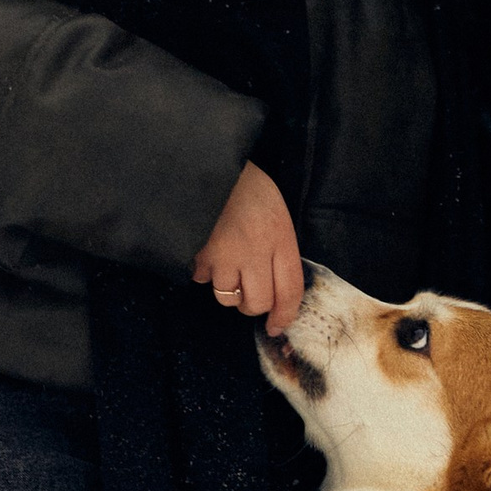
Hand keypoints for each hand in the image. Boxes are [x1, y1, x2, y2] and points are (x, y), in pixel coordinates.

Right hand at [192, 161, 303, 329]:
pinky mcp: (200, 253)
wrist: (211, 165)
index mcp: (281, 238)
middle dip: (252, 305)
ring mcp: (226, 254)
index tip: (277, 325)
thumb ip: (278, 250)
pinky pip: (202, 279)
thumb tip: (274, 289)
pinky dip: (204, 273)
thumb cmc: (248, 188)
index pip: (290, 290)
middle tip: (247, 292)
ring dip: (226, 289)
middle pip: (258, 303)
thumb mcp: (276, 214)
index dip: (285, 315)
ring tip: (225, 266)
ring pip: (228, 297)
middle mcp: (256, 251)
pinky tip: (207, 253)